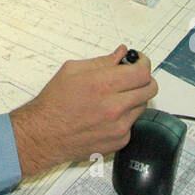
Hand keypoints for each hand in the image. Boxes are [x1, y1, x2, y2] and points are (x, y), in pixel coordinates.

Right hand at [9, 44, 156, 176]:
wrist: (44, 135)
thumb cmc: (54, 103)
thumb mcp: (72, 70)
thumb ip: (102, 61)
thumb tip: (121, 54)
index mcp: (103, 85)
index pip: (142, 72)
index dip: (144, 63)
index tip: (139, 61)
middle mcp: (114, 107)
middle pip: (150, 88)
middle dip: (143, 79)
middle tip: (131, 77)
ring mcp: (119, 127)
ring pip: (142, 105)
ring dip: (133, 98)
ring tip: (113, 98)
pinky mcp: (120, 141)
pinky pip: (132, 123)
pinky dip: (124, 117)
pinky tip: (106, 115)